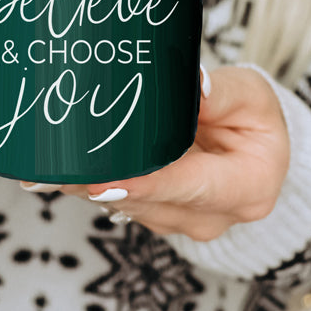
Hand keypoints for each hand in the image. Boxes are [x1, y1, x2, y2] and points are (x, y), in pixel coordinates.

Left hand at [52, 66, 289, 240]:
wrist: (254, 148)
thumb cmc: (254, 119)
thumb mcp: (252, 96)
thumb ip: (225, 93)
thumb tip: (194, 88)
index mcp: (248, 188)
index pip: (189, 187)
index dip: (146, 184)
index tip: (106, 178)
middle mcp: (213, 216)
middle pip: (151, 201)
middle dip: (105, 183)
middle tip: (64, 164)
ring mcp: (183, 222)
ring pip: (129, 206)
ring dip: (91, 186)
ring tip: (56, 162)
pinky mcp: (157, 215)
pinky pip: (120, 202)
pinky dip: (92, 185)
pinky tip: (60, 169)